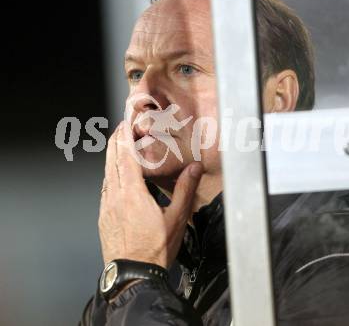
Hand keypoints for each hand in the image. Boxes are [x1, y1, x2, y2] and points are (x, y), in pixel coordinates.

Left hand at [98, 121, 202, 267]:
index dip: (125, 138)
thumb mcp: (177, 218)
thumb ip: (185, 190)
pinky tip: (114, 177)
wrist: (133, 276)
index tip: (125, 124)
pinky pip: (104, 189)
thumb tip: (195, 167)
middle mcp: (115, 197)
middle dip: (115, 142)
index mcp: (133, 194)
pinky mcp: (103, 218)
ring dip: (111, 157)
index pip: (126, 158)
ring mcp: (106, 208)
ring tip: (117, 147)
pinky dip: (109, 175)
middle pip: (112, 162)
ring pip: (106, 175)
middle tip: (120, 128)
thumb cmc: (155, 248)